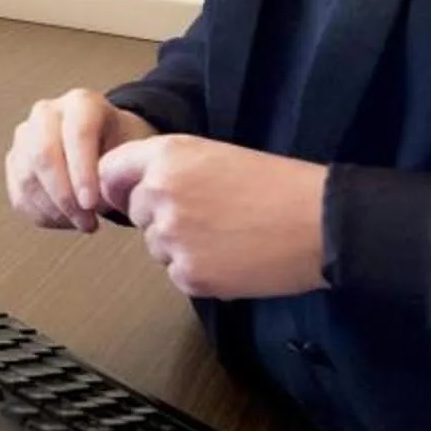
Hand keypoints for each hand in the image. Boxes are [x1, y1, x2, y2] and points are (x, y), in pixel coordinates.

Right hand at [6, 90, 154, 231]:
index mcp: (82, 102)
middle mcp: (47, 112)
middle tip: (87, 221)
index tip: (92, 204)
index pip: (77, 133)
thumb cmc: (122, 148)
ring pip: (27, 177)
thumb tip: (99, 199)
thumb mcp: (133, 150)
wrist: (106, 145)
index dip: (82, 171)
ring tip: (82, 223)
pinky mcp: (14, 160)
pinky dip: (42, 214)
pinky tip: (66, 220)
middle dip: (64, 196)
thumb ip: (119, 169)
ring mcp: (26, 135)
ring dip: (54, 209)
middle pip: (43, 153)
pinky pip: (20, 193)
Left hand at [95, 134, 327, 300]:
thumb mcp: (214, 155)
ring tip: (228, 234)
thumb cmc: (277, 186)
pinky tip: (234, 258)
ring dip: (181, 245)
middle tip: (209, 215)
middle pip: (136, 213)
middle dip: (159, 217)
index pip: (110, 171)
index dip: (117, 185)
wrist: (320, 223)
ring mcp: (171, 237)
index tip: (125, 194)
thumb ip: (167, 168)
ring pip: (156, 246)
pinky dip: (201, 271)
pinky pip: (178, 274)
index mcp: (166, 156)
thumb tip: (130, 190)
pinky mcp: (188, 275)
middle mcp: (159, 193)